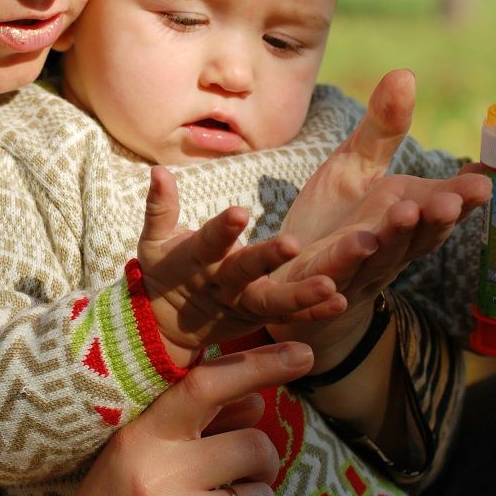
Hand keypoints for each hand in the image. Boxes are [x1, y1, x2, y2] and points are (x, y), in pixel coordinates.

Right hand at [0, 339, 313, 495]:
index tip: (301, 354)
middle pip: (254, 444)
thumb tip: (257, 400)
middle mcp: (161, 471)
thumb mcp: (136, 457)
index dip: (258, 365)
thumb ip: (194, 426)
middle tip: (238, 479)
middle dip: (260, 463)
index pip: (205, 385)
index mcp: (143, 436)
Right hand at [137, 165, 344, 359]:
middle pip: (244, 272)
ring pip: (271, 302)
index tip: (238, 212)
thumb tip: (159, 170)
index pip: (209, 242)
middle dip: (267, 258)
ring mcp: (241, 305)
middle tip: (293, 243)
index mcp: (196, 260)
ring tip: (330, 285)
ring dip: (300, 295)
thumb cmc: (164, 269)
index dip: (222, 229)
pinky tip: (341, 301)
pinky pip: (289, 318)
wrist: (164, 325)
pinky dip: (314, 312)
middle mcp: (220, 283)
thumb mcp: (154, 241)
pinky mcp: (259, 318)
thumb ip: (161, 207)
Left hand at [274, 71, 490, 363]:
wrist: (291, 274)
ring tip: (402, 213)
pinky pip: (330, 278)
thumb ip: (381, 129)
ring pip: (378, 257)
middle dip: (435, 220)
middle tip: (448, 199)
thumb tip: (406, 73)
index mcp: (404, 215)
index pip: (441, 208)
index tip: (481, 184)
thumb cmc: (333, 217)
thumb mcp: (354, 165)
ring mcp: (353, 270)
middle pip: (418, 237)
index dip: (461, 200)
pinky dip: (343, 267)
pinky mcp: (314, 284)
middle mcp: (388, 246)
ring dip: (393, 239)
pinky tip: (354, 247)